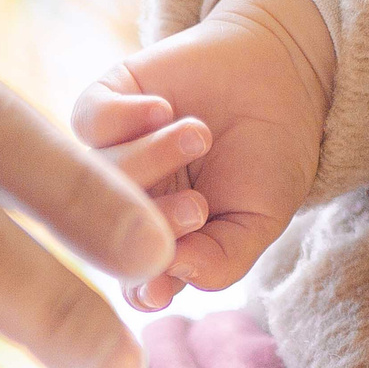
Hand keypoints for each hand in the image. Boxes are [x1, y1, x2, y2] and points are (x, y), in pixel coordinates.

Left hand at [71, 0, 333, 311]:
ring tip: (200, 135)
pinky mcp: (107, 103)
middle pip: (110, 228)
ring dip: (151, 158)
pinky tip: (163, 109)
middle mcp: (127, 202)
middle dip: (152, 224)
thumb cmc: (268, 159)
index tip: (157, 289)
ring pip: (100, 174)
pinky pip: (88, 122)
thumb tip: (170, 276)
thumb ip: (221, 260)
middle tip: (197, 207)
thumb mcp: (261, 220)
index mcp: (159, 243)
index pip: (133, 280)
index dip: (140, 288)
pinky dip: (124, 118)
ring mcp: (113, 153)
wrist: (280, 78)